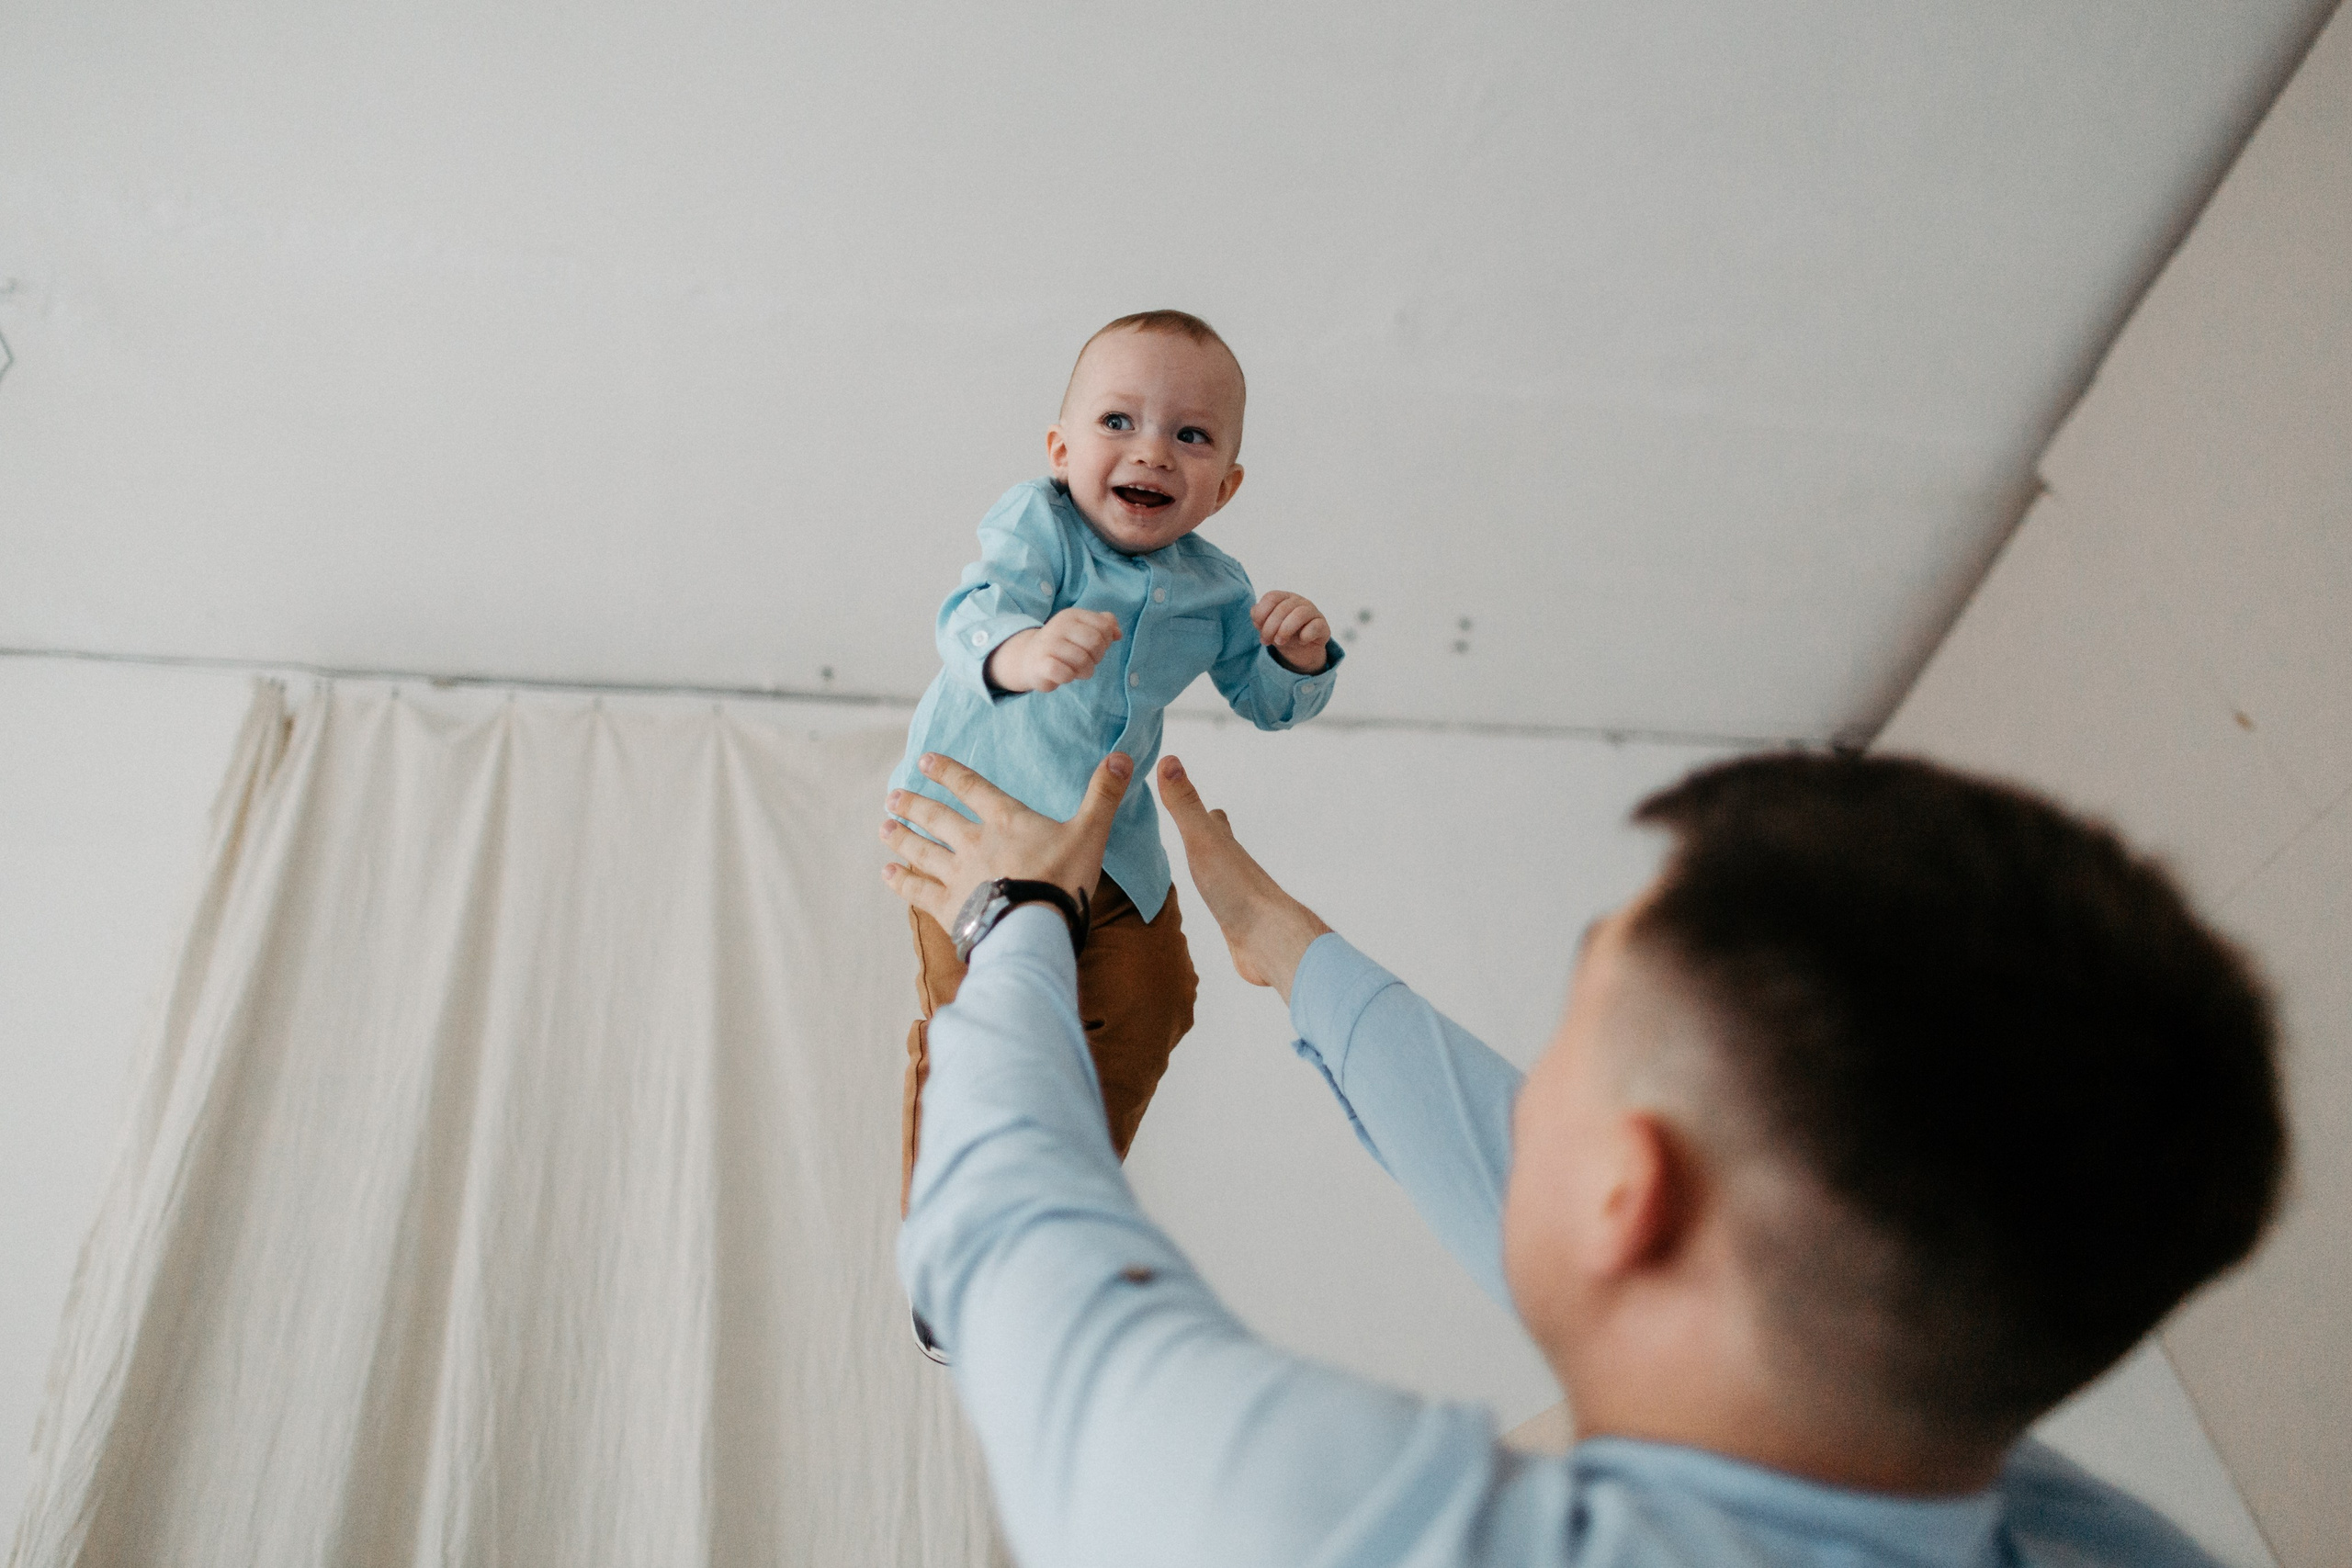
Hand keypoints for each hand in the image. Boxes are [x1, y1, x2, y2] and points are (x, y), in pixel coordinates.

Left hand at [882, 751, 1132, 928]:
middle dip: (914, 805)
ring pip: (921, 851)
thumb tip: (1124, 755)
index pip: (971, 788)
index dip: (947, 771)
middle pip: (937, 818)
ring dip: (902, 838)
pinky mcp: (949, 907)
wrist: (1034, 926)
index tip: (924, 760)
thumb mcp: (1090, 832)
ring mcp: (957, 875)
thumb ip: (1103, 795)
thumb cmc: (1063, 879)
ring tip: (884, 828)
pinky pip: (919, 891)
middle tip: (892, 797)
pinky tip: (888, 874)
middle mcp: (974, 843)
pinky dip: (902, 882)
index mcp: (1005, 821)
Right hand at [985, 608, 1122, 692]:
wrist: (1029, 658)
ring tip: (1075, 669)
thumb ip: (1104, 625)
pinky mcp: (1041, 664)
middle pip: (1096, 643)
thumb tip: (1118, 634)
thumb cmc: (1064, 645)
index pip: (1104, 627)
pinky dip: (1069, 677)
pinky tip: (1064, 675)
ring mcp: (1048, 644)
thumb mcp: (1083, 629)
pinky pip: (1066, 673)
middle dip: (1097, 657)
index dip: (1106, 641)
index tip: (1094, 647)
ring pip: (1083, 661)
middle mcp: (1059, 626)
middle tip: (1086, 661)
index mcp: (1072, 615)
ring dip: (1085, 671)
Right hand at [1156, 755, 1330, 1000]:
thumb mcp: (1203, 840)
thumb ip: (1185, 805)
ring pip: (1222, 877)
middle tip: (1192, 826)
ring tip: (1197, 866)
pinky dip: (1214, 903)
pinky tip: (1212, 910)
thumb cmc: (1237, 889)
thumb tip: (1169, 760)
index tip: (1186, 795)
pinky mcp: (1236, 925)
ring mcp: (1236, 897)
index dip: (1202, 808)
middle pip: (1221, 846)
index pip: (1214, 819)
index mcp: (1226, 846)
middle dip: (1208, 836)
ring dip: (1211, 869)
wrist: (1268, 941)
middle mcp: (1234, 868)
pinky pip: (1222, 908)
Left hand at [1251, 591, 1330, 673]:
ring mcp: (1312, 612)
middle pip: (1282, 608)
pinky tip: (1301, 641)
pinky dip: (1305, 635)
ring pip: (1299, 614)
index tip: (1258, 627)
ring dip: (1285, 630)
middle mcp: (1299, 601)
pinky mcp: (1323, 626)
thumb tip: (1256, 614)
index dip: (1262, 614)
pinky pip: (1315, 626)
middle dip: (1270, 627)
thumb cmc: (1282, 633)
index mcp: (1284, 597)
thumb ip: (1258, 617)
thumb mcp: (1266, 626)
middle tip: (1266, 641)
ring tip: (1279, 642)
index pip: (1271, 597)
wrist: (1301, 650)